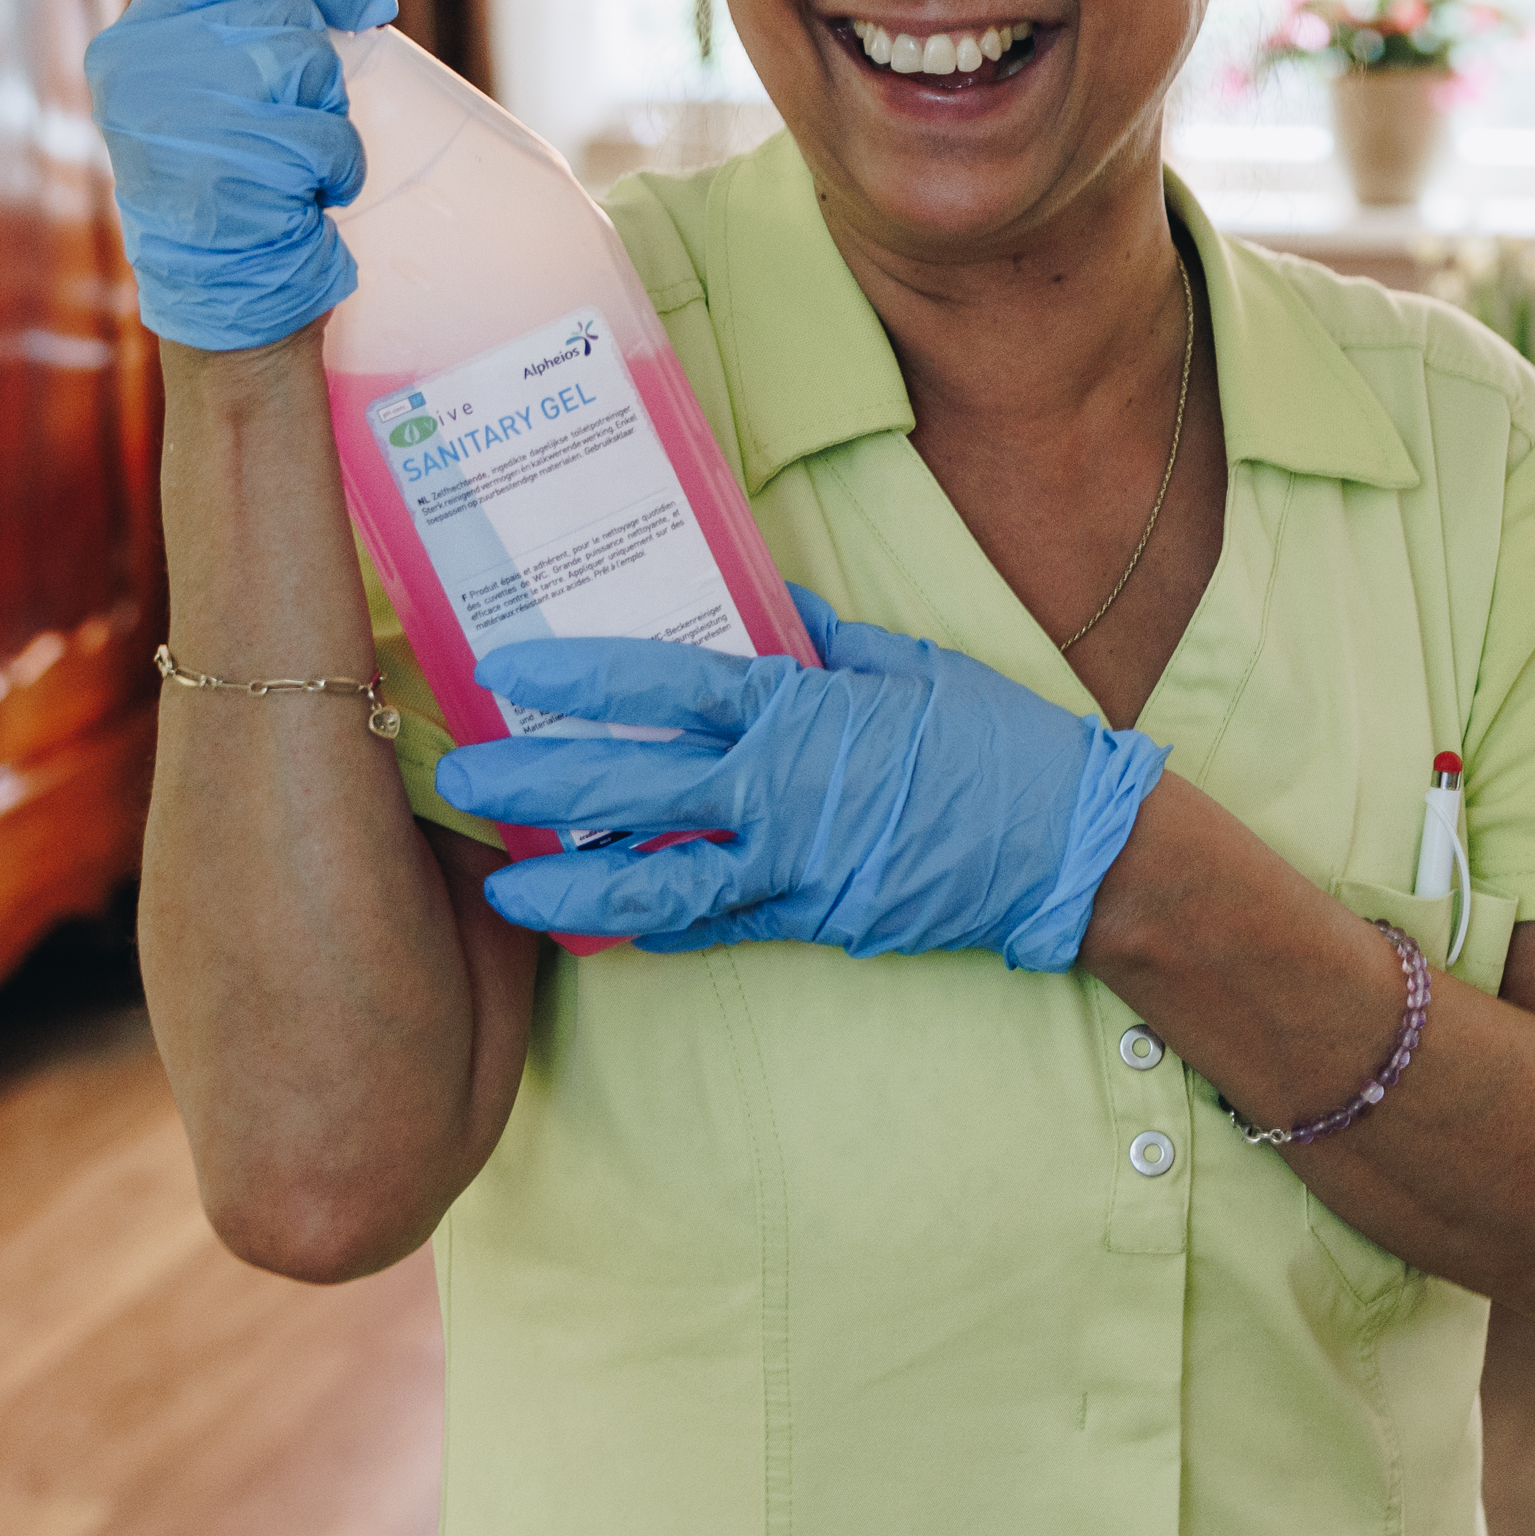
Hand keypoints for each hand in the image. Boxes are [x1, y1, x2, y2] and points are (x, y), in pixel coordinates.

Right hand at [80, 0, 400, 350]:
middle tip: (295, 123)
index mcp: (132, 45)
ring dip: (326, 117)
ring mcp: (186, 110)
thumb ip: (260, 27)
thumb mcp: (218, 97)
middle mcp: (146, 67)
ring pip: (311, 61)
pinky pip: (328, 129)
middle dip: (314, 69)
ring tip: (290, 165)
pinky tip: (306, 196)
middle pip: (285, 11)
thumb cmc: (230, 192)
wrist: (218, 296)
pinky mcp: (234, 157)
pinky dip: (339, 166)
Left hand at [442, 589, 1169, 967]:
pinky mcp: (815, 921)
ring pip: (657, 884)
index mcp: (800, 712)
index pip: (666, 687)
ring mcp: (794, 867)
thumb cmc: (999, 745)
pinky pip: (720, 926)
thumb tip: (769, 605)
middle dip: (537, 785)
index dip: (581, 679)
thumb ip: (830, 642)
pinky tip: (602, 930)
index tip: (509, 672)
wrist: (1072, 850)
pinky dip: (658, 928)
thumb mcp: (913, 666)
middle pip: (632, 789)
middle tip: (462, 781)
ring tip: (503, 888)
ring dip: (571, 887)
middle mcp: (781, 792)